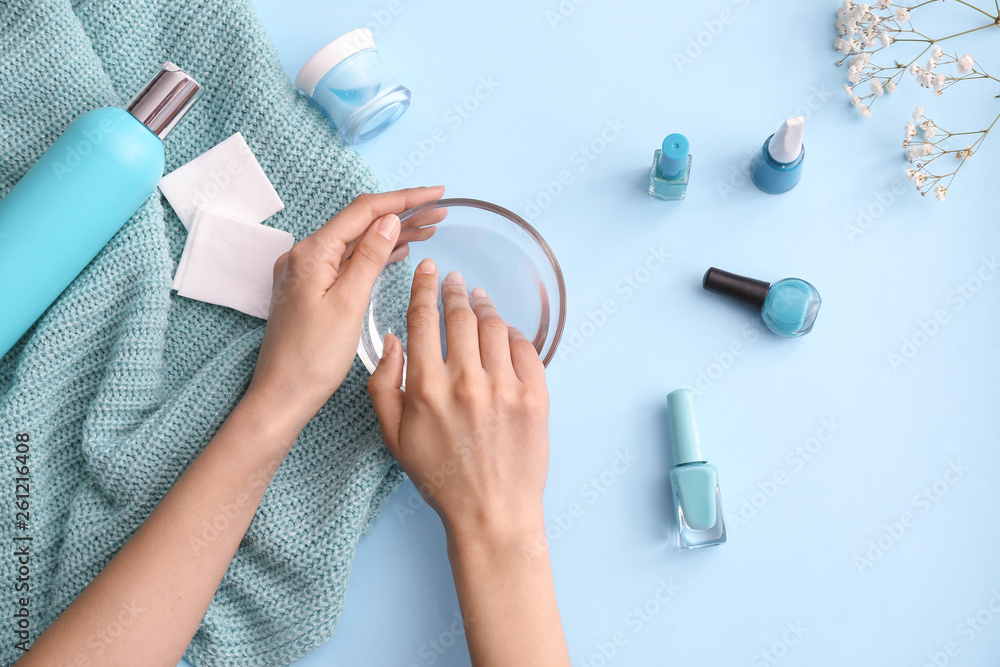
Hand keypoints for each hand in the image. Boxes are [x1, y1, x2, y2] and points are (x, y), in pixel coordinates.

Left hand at [244, 186, 443, 433]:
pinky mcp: (311, 290)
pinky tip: (397, 251)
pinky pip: (347, 261)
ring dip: (391, 233)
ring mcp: (306, 273)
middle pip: (360, 223)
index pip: (364, 211)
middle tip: (440, 211)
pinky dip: (374, 254)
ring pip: (355, 242)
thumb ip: (369, 258)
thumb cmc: (312, 358)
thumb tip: (389, 221)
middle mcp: (304, 256)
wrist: (282, 395)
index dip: (403, 199)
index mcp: (312, 253)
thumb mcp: (349, 303)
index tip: (436, 194)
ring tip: (429, 228)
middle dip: (401, 214)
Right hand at [367, 259, 549, 543]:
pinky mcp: (534, 397)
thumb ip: (384, 384)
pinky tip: (505, 333)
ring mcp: (504, 387)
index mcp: (426, 386)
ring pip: (494, 327)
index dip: (426, 288)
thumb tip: (393, 340)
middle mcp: (466, 380)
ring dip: (484, 307)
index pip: (425, 318)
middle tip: (455, 280)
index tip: (429, 270)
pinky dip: (513, 334)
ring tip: (479, 301)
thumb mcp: (394, 435)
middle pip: (461, 315)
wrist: (491, 512)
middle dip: (456, 290)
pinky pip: (525, 349)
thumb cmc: (439, 477)